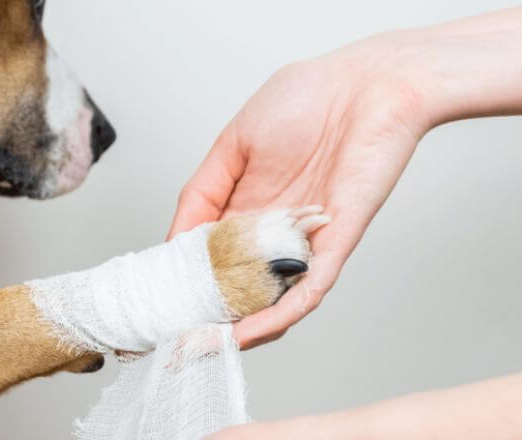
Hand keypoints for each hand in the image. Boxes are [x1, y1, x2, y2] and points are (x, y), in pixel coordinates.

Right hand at [168, 33, 432, 348]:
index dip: (182, 285)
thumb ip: (201, 193)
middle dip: (203, 319)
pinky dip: (274, 316)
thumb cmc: (308, 98)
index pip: (208, 259)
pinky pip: (305, 291)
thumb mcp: (232, 144)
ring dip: (235, 330)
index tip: (153, 307)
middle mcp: (272, 234)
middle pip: (235, 289)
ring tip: (196, 349)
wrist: (368, 84)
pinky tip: (241, 335)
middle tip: (167, 344)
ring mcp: (303, 244)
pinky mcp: (334, 247)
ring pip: (269, 302)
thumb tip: (172, 242)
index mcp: (245, 210)